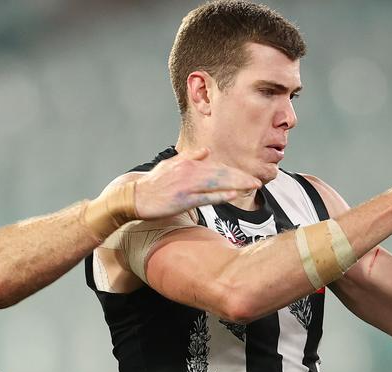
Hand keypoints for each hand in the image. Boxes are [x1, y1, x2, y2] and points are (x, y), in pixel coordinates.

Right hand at [133, 148, 261, 218]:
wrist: (134, 197)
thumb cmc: (154, 184)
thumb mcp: (171, 165)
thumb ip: (190, 158)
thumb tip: (206, 151)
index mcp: (189, 164)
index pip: (217, 168)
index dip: (235, 173)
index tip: (249, 177)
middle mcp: (190, 172)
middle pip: (221, 174)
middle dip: (241, 177)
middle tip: (258, 182)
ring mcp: (187, 186)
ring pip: (217, 183)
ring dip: (237, 184)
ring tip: (253, 186)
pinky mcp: (183, 200)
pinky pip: (206, 197)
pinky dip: (220, 195)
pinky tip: (233, 195)